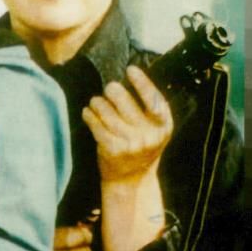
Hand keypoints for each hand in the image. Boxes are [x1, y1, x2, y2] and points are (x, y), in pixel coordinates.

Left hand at [82, 66, 172, 183]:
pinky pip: (96, 124)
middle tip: (109, 89)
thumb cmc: (141, 149)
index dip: (142, 83)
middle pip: (125, 101)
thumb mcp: (155, 131)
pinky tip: (88, 113)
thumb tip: (132, 77)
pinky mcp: (112, 149)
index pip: (154, 100)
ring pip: (106, 111)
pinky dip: (89, 115)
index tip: (130, 70)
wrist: (132, 181)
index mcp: (163, 127)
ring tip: (96, 102)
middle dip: (113, 91)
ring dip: (98, 102)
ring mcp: (130, 144)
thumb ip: (150, 110)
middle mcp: (148, 135)